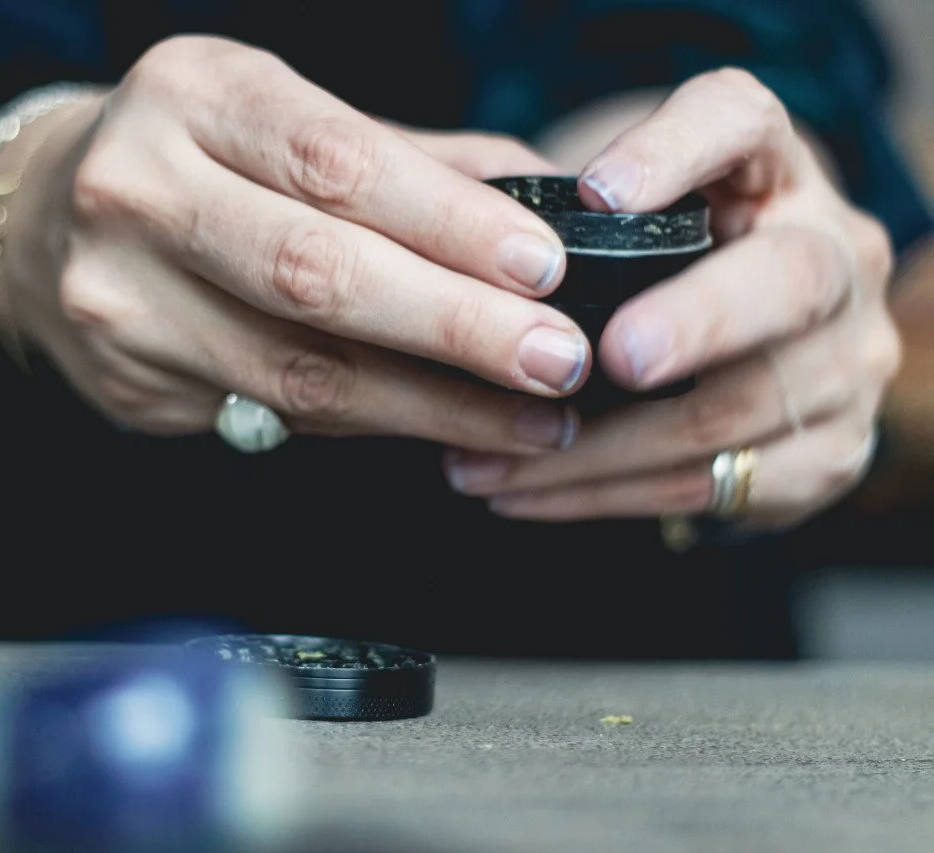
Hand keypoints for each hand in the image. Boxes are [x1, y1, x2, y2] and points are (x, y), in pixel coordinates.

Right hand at [2, 36, 589, 452]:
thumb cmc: (190, 156)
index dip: (450, 222)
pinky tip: (440, 426)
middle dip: (453, 327)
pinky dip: (370, 424)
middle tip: (556, 361)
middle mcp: (138, 192)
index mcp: (192, 97)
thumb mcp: (279, 116)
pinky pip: (274, 414)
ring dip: (431, 405)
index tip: (545, 267)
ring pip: (296, 372)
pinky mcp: (127, 384)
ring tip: (530, 418)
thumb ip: (408, 158)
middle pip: (313, 275)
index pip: (337, 163)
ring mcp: (118, 299)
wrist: (38, 221)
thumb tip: (545, 204)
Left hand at [443, 68, 901, 527]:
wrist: (748, 357)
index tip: (597, 194)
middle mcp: (835, 258)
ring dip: (594, 445)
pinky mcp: (823, 454)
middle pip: (786, 282)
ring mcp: (845, 362)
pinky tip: (522, 494)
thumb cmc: (653, 274)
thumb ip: (571, 227)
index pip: (744, 123)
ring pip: (729, 410)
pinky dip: (599, 494)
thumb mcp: (626, 227)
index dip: (678, 151)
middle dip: (690, 323)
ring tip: (484, 457)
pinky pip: (705, 486)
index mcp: (775, 173)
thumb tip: (461, 260)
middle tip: (600, 357)